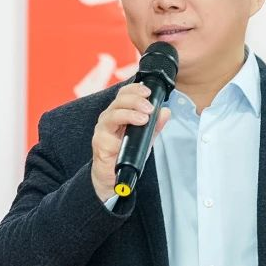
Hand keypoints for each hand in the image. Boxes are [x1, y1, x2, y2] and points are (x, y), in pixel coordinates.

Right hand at [91, 83, 171, 201]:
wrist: (111, 176)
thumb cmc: (124, 154)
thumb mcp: (144, 138)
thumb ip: (155, 125)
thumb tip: (165, 112)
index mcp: (119, 113)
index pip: (125, 94)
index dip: (135, 89)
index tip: (148, 92)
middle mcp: (109, 118)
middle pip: (118, 101)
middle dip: (135, 101)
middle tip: (149, 108)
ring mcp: (102, 130)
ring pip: (112, 115)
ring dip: (129, 114)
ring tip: (143, 119)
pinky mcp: (99, 143)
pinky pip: (107, 135)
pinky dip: (120, 134)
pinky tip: (130, 135)